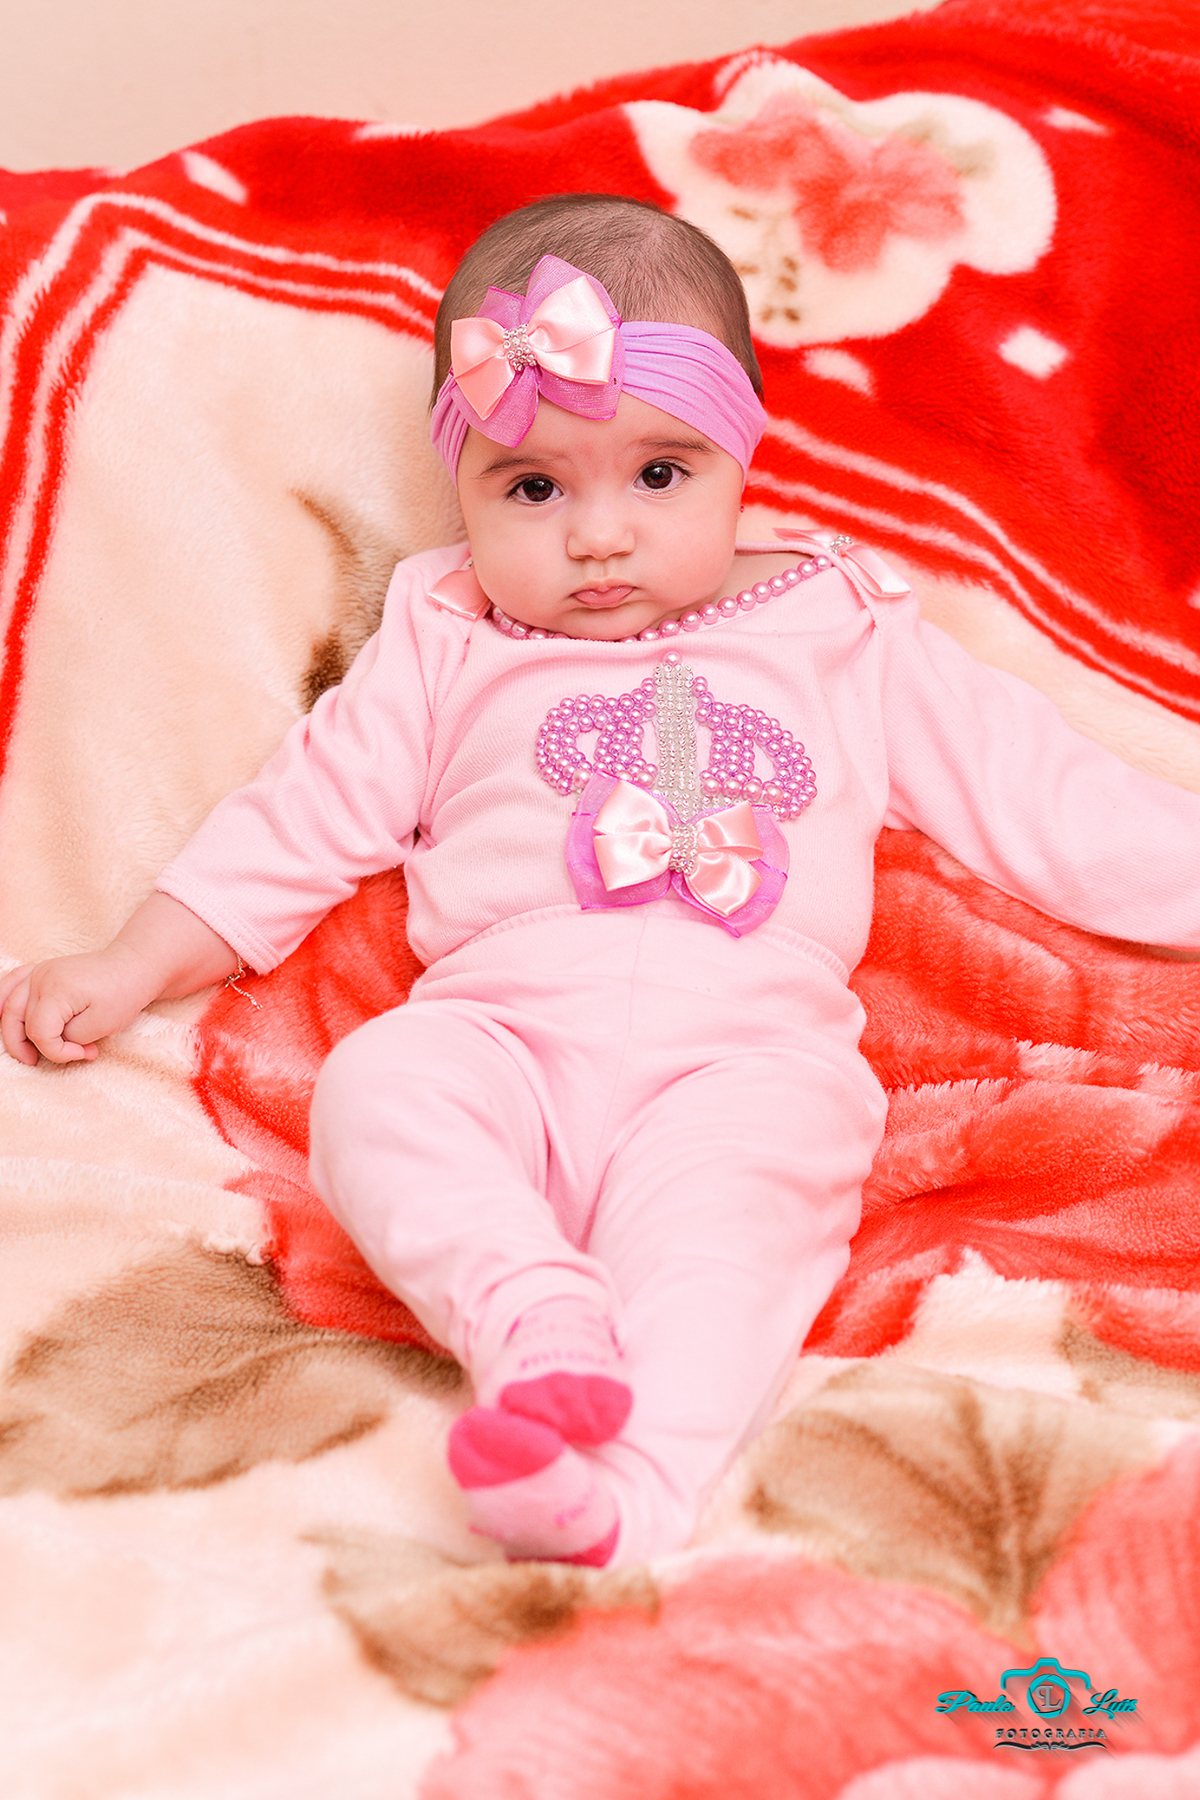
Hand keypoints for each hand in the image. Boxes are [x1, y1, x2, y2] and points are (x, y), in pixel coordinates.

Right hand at [0, 942, 165, 1064]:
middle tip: (36, 1063)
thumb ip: (69, 1038)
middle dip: (26, 1047)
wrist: (132, 967)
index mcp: (57, 989)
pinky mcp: (41, 971)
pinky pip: (11, 984)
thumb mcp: (101, 1024)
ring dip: (11, 1031)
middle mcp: (42, 977)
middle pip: (16, 1019)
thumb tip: (52, 1043)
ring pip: (8, 1005)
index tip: (83, 1053)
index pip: (39, 1032)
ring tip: (25, 1050)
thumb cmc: (122, 994)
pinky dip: (3, 1001)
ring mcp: (39, 972)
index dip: (56, 1051)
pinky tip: (2, 1016)